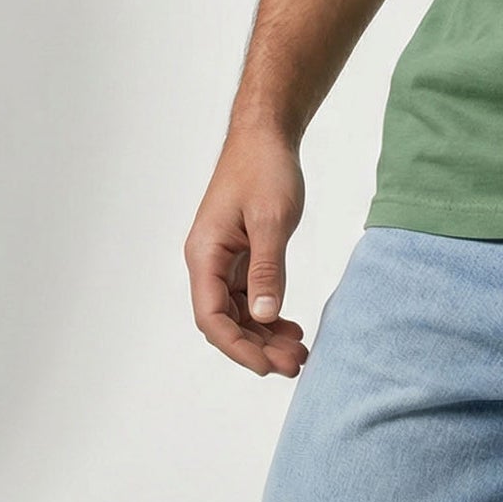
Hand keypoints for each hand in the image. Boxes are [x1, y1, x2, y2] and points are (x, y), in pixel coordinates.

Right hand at [184, 127, 310, 376]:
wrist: (266, 134)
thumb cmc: (264, 168)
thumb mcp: (271, 219)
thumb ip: (267, 270)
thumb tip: (264, 317)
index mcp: (205, 254)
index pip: (212, 317)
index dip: (237, 347)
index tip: (267, 367)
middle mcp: (208, 261)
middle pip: (225, 321)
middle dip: (256, 347)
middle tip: (294, 364)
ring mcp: (223, 259)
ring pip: (238, 312)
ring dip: (264, 334)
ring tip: (297, 352)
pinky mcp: (240, 254)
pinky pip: (249, 295)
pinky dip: (268, 312)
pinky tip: (290, 325)